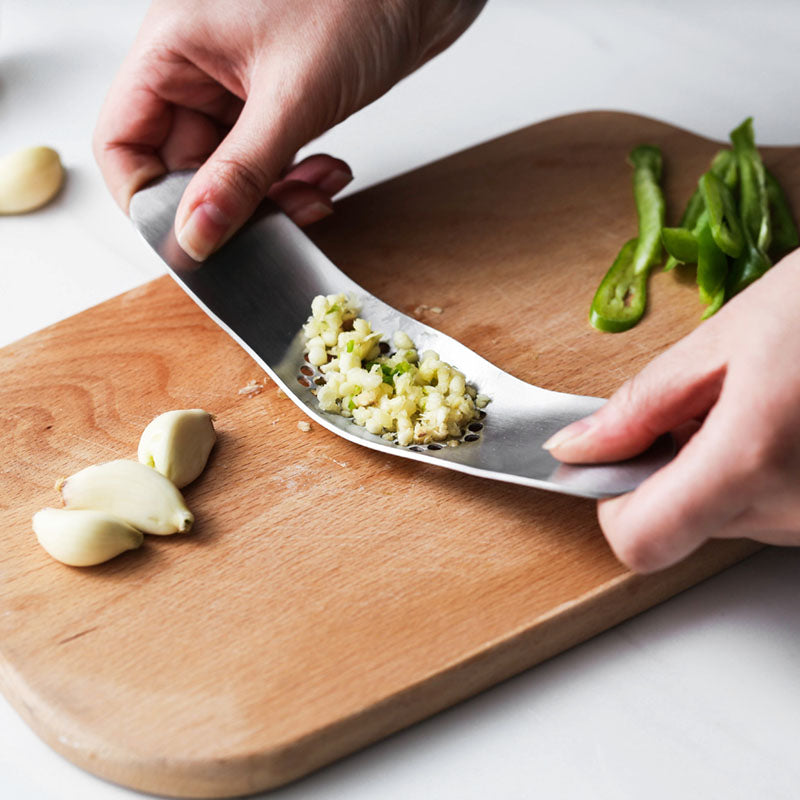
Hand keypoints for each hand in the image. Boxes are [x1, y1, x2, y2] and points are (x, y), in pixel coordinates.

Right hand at [94, 0, 484, 259]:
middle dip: (234, 206)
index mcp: (172, 49)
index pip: (123, 142)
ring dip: (275, 197)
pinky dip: (297, 179)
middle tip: (280, 219)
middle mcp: (196, 69)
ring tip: (319, 192)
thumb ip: (242, 174)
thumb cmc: (357, 3)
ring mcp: (236, 88)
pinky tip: (330, 172)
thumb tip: (197, 235)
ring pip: (232, 174)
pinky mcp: (276, 102)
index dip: (150, 199)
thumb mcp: (292, 99)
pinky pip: (268, 163)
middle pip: (182, 168)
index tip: (194, 238)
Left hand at [544, 250, 799, 572]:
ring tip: (755, 403)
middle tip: (701, 404)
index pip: (641, 542)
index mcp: (749, 461)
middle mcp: (793, 511)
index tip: (618, 459)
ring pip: (728, 517)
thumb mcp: (723, 339)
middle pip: (682, 525)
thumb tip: (576, 449)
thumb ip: (641, 407)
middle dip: (670, 469)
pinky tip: (783, 422)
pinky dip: (758, 473)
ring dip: (717, 468)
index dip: (615, 503)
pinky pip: (772, 509)